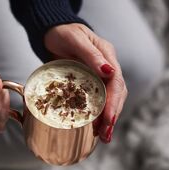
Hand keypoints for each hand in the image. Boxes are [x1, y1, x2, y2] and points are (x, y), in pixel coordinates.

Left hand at [44, 23, 127, 142]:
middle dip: (112, 115)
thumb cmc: (62, 32)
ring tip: (104, 137)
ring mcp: (99, 75)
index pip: (116, 82)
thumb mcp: (75, 39)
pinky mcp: (89, 83)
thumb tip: (109, 71)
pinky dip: (97, 114)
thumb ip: (91, 55)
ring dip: (107, 118)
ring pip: (109, 99)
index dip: (113, 102)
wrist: (52, 33)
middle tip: (106, 135)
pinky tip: (94, 127)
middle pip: (116, 94)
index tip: (109, 120)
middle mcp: (106, 67)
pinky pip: (97, 100)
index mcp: (107, 55)